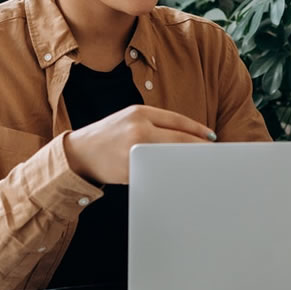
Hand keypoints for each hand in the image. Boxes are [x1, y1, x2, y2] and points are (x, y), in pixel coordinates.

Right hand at [64, 104, 213, 184]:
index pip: (177, 120)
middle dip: (198, 147)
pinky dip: (169, 174)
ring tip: (199, 166)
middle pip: (179, 138)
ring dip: (186, 162)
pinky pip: (156, 172)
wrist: (78, 153)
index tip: (211, 137)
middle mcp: (137, 127)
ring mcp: (134, 149)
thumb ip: (155, 124)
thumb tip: (186, 137)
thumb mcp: (129, 119)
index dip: (197, 129)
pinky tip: (178, 177)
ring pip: (170, 156)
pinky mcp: (130, 169)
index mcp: (139, 112)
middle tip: (212, 155)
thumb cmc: (108, 137)